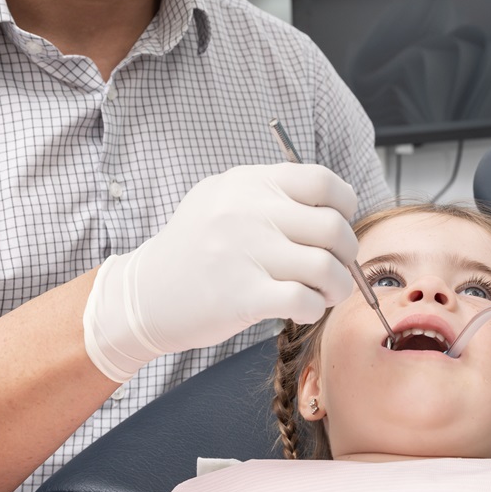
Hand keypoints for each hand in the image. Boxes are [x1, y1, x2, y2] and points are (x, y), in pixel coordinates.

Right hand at [84, 164, 359, 382]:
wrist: (143, 294)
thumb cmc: (194, 249)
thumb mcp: (223, 199)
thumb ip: (273, 194)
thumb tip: (334, 206)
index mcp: (249, 183)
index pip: (323, 182)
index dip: (344, 207)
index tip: (337, 225)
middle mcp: (249, 212)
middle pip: (333, 227)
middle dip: (347, 253)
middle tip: (336, 268)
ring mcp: (245, 253)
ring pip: (326, 266)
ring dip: (337, 286)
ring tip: (324, 293)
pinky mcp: (242, 295)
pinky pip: (304, 300)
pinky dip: (314, 308)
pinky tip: (301, 310)